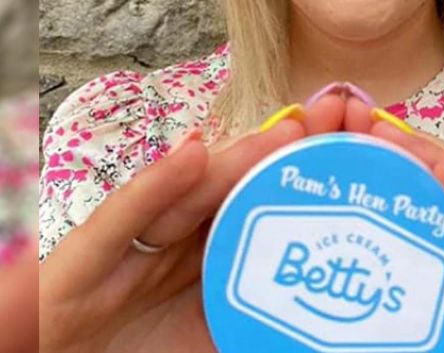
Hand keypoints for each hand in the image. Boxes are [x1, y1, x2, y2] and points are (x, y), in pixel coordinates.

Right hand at [39, 94, 355, 352]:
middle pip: (236, 191)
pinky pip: (123, 221)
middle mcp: (172, 250)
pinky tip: (193, 154)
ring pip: (189, 197)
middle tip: (343, 115)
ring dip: (240, 159)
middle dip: (287, 152)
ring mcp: (128, 252)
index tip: (364, 147)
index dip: (310, 180)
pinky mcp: (80, 263)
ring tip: (290, 130)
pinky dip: (156, 187)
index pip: (265, 213)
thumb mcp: (219, 347)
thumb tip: (342, 328)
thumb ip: (267, 330)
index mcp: (206, 268)